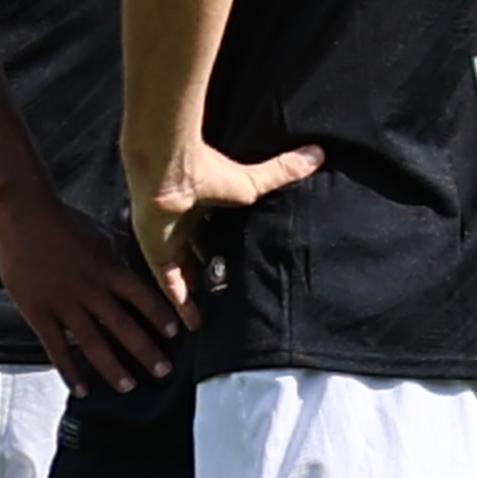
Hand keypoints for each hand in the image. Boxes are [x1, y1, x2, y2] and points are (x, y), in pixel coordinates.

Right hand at [0, 187, 175, 391]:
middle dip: (146, 352)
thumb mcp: (100, 235)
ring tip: (129, 386)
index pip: (142, 297)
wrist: (23, 214)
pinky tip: (82, 389)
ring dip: (113, 368)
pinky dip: (70, 371)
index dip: (160, 317)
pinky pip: (57, 348)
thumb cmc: (63, 222)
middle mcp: (90, 289)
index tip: (175, 335)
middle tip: (163, 371)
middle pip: (123, 327)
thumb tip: (138, 273)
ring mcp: (63, 303)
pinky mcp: (39, 312)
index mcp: (108, 268)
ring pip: (93, 343)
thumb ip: (117, 259)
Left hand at [124, 131, 320, 316]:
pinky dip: (181, 304)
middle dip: (217, 271)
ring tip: (217, 317)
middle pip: (203, 253)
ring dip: (200, 292)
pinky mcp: (157, 254)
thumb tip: (319, 153)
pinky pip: (169, 285)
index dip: (232, 248)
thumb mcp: (252, 183)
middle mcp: (187, 223)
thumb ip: (282, 172)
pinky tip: (194, 324)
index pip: (221, 231)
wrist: (169, 172)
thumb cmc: (208, 173)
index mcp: (208, 205)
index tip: (248, 265)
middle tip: (235, 295)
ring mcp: (170, 240)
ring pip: (187, 272)